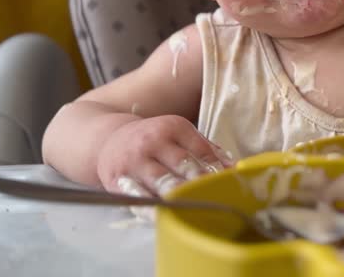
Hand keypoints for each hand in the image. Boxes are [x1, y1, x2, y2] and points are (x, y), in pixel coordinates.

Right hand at [96, 115, 233, 196]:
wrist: (108, 139)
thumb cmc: (153, 141)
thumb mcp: (178, 134)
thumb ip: (206, 149)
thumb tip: (234, 167)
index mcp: (173, 127)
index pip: (200, 150)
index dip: (216, 169)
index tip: (229, 184)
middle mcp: (153, 142)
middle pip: (183, 165)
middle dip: (200, 182)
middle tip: (216, 197)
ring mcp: (135, 161)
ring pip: (162, 182)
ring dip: (180, 196)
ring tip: (196, 208)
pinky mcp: (119, 180)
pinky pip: (139, 198)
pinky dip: (153, 209)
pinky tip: (166, 217)